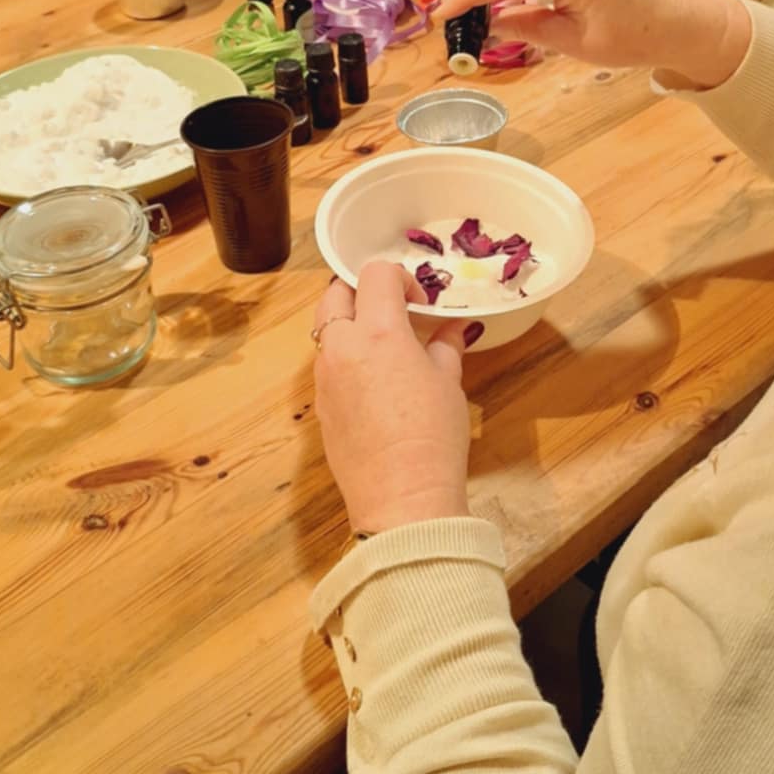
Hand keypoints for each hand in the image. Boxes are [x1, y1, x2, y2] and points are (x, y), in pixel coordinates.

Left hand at [313, 263, 480, 533]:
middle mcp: (342, 347)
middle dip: (362, 291)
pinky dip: (345, 357)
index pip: (376, 275)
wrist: (402, 498)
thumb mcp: (449, 384)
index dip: (401, 279)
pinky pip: (326, 364)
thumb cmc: (433, 436)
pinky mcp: (319, 406)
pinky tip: (374, 382)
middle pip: (335, 293)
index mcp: (377, 333)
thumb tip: (454, 328)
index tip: (421, 303)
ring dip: (350, 323)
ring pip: (325, 329)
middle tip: (392, 311)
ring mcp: (324, 378)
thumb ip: (446, 346)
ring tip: (384, 347)